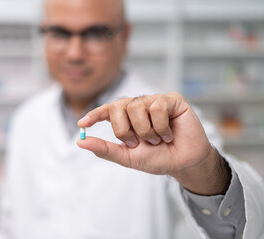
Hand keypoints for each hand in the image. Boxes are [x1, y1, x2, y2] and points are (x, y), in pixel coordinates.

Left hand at [77, 92, 230, 194]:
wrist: (183, 163)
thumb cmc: (156, 158)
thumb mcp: (127, 157)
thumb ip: (105, 149)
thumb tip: (80, 141)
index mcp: (126, 117)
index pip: (107, 110)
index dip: (94, 115)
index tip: (82, 124)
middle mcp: (138, 105)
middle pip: (118, 107)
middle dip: (125, 130)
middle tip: (137, 143)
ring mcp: (154, 100)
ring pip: (137, 107)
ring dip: (146, 132)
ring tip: (157, 140)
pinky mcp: (171, 99)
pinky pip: (157, 107)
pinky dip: (161, 127)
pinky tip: (169, 134)